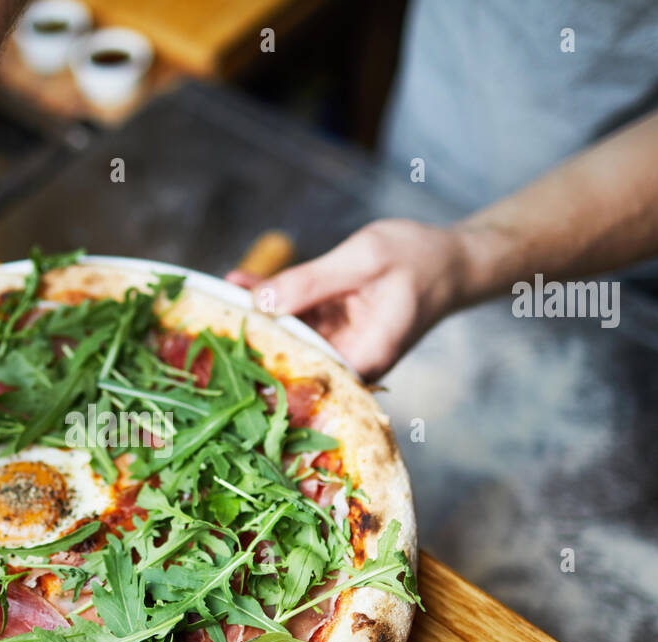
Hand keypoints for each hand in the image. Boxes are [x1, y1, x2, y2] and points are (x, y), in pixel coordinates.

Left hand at [227, 219, 474, 379]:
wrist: (453, 260)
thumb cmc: (419, 258)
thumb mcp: (362, 260)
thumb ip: (310, 282)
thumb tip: (260, 302)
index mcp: (362, 358)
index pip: (300, 367)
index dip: (258, 356)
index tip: (219, 342)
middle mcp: (349, 362)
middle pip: (290, 355)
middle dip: (249, 334)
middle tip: (204, 315)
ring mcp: (341, 347)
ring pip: (288, 333)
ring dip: (255, 313)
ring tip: (215, 292)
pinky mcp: (334, 331)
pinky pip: (297, 318)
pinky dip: (273, 300)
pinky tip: (240, 283)